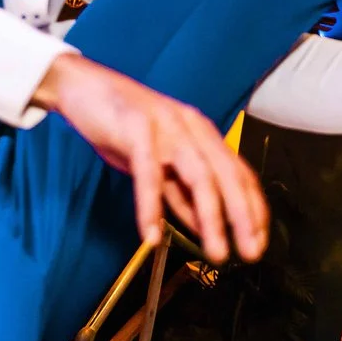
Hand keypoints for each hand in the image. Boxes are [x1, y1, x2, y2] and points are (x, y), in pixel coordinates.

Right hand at [34, 51, 266, 262]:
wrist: (82, 86)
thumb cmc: (123, 128)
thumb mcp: (159, 164)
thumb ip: (182, 193)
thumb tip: (206, 228)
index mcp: (202, 134)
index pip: (239, 173)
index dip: (253, 208)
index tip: (258, 241)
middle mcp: (192, 127)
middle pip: (227, 175)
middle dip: (244, 216)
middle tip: (251, 253)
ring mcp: (167, 126)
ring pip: (198, 175)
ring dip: (211, 217)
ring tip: (217, 252)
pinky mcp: (136, 129)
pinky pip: (148, 174)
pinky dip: (151, 207)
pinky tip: (152, 235)